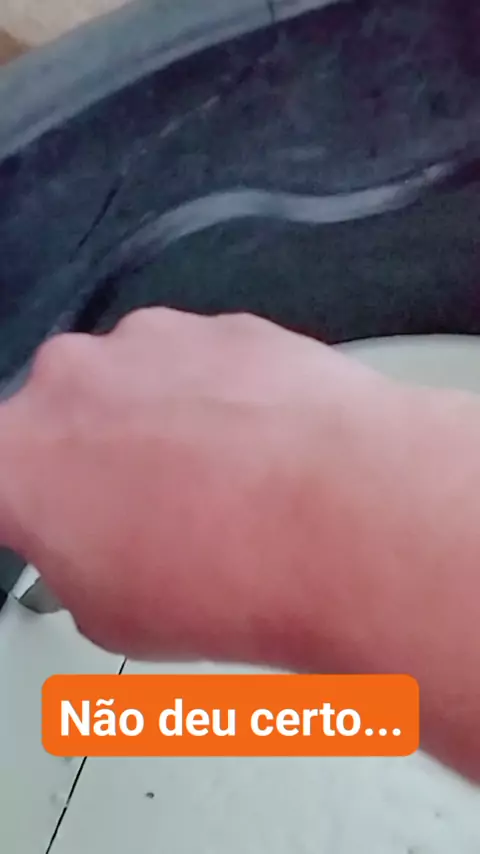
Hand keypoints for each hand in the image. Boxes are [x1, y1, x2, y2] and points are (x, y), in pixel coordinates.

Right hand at [0, 309, 385, 660]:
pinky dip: (222, 400)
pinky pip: (204, 366)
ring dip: (163, 426)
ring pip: (137, 385)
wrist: (344, 518)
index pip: (8, 477)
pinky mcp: (223, 327)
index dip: (35, 506)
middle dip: (97, 461)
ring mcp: (151, 342)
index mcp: (18, 456)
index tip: (59, 520)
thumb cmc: (230, 574)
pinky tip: (261, 451)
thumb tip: (101, 550)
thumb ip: (76, 563)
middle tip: (152, 515)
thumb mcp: (112, 618)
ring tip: (223, 488)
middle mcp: (72, 381)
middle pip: (68, 419)